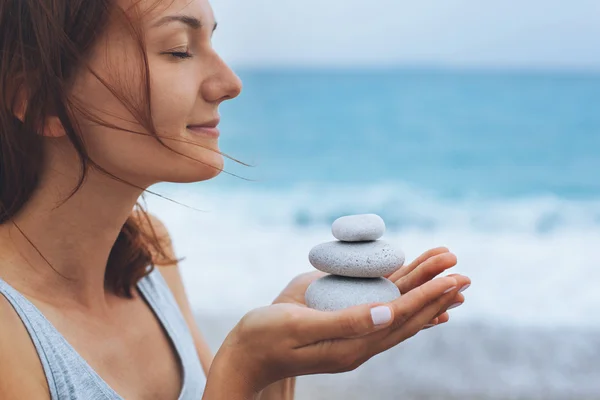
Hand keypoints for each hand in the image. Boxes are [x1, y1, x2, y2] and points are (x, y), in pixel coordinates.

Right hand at [205, 273, 469, 397]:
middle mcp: (361, 340)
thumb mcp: (299, 326)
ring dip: (422, 286)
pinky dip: (403, 294)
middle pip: (407, 313)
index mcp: (353, 346)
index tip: (452, 280)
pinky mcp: (346, 319)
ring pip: (397, 307)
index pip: (399, 318)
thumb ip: (345, 321)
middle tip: (462, 272)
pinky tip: (418, 289)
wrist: (249, 353)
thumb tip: (389, 312)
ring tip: (446, 267)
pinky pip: (381, 306)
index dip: (427, 297)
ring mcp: (355, 331)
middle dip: (435, 291)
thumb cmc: (266, 337)